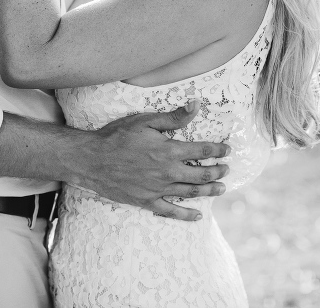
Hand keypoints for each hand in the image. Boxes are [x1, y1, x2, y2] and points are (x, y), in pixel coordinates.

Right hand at [73, 101, 230, 220]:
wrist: (92, 160)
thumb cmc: (117, 136)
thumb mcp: (146, 121)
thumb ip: (173, 117)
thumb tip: (196, 105)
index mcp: (169, 150)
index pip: (202, 151)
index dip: (218, 150)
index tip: (227, 149)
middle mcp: (167, 172)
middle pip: (202, 174)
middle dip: (218, 171)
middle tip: (227, 169)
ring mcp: (158, 189)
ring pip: (191, 192)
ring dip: (209, 191)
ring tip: (221, 188)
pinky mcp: (147, 201)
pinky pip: (171, 211)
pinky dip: (186, 215)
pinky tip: (197, 216)